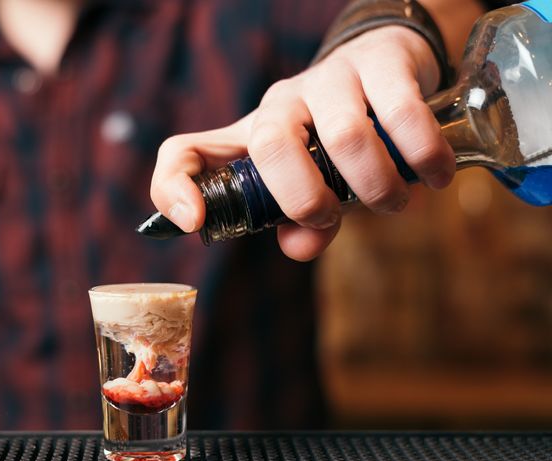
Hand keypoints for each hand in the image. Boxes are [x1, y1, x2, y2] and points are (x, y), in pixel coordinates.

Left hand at [150, 26, 454, 260]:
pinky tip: (434, 176)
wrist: (390, 68)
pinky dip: (421, 155)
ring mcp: (329, 79)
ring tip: (394, 203)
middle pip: (271, 144)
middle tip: (334, 217)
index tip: (194, 223)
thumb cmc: (338, 143)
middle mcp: (281, 104)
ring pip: (342, 133)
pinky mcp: (380, 63)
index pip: (186, 151)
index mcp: (251, 138)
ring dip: (373, 185)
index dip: (174, 187)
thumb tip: (300, 248)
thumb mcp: (313, 186)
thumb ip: (301, 222)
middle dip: (305, 198)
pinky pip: (401, 112)